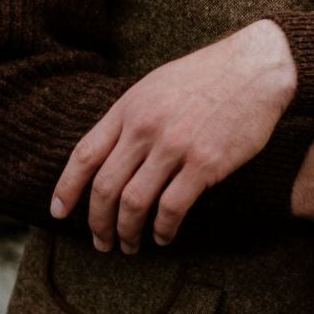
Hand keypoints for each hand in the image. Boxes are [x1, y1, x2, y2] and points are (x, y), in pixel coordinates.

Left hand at [50, 21, 296, 252]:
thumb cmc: (207, 77)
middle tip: (101, 243)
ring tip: (130, 246)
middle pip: (105, 187)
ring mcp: (174, 146)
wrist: (255, 67)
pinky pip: (172, 208)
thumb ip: (130, 118)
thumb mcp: (155, 86)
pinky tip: (163, 237)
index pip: (84, 155)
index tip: (59, 213)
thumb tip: (108, 155)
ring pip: (134, 203)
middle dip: (97, 223)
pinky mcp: (205, 163)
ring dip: (127, 232)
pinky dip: (163, 230)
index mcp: (128, 108)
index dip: (66, 189)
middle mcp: (145, 128)